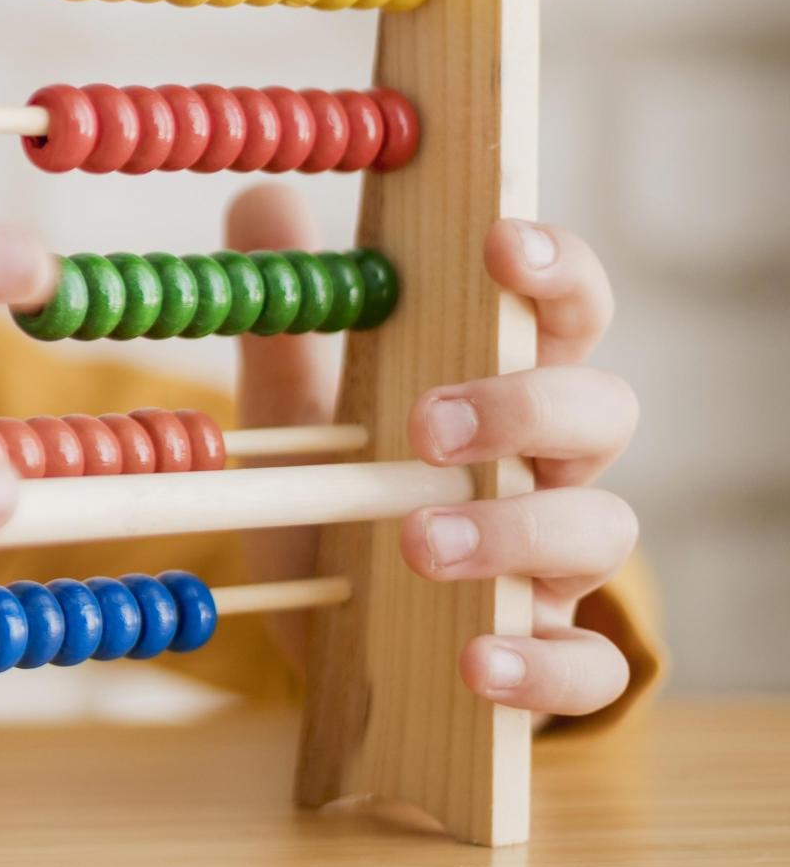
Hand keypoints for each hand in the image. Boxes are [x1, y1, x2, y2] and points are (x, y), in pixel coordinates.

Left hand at [229, 185, 639, 718]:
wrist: (323, 643)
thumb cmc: (335, 508)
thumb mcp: (296, 420)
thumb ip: (286, 325)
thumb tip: (263, 199)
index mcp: (502, 392)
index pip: (565, 312)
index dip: (555, 269)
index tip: (500, 241)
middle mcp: (549, 471)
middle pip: (604, 409)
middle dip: (526, 405)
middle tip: (427, 423)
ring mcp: (557, 568)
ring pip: (604, 530)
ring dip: (514, 531)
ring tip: (414, 542)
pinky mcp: (546, 657)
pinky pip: (585, 667)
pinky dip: (540, 664)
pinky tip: (473, 657)